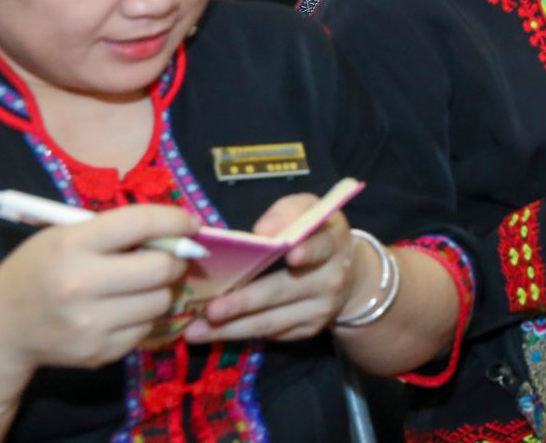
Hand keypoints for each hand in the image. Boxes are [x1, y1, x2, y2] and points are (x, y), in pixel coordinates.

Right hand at [0, 205, 195, 372]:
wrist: (0, 330)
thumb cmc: (37, 271)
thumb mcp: (63, 236)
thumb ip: (114, 231)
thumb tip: (176, 231)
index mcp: (70, 247)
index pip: (139, 223)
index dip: (174, 220)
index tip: (190, 223)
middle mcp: (80, 286)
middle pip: (161, 268)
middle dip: (175, 259)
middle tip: (170, 257)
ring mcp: (89, 326)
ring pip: (161, 301)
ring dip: (161, 289)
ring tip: (141, 284)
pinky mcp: (98, 354)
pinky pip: (146, 329)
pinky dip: (144, 316)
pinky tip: (123, 309)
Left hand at [191, 197, 359, 343]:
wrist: (349, 276)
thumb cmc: (315, 234)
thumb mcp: (309, 211)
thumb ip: (288, 211)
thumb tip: (263, 231)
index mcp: (332, 242)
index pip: (321, 245)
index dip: (308, 250)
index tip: (292, 254)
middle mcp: (330, 279)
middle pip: (285, 290)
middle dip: (247, 301)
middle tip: (213, 309)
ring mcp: (319, 309)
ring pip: (272, 321)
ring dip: (231, 327)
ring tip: (195, 330)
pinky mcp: (307, 330)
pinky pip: (269, 333)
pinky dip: (237, 334)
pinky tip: (210, 333)